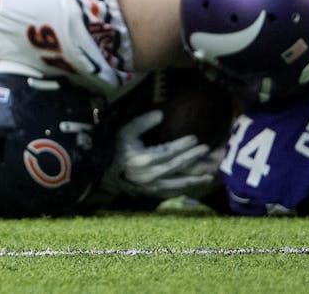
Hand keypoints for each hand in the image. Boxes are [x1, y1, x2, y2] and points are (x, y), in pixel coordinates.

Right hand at [101, 110, 220, 199]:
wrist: (100, 170)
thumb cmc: (113, 148)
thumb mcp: (125, 131)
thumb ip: (143, 122)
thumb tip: (161, 114)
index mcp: (146, 158)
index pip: (170, 151)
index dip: (184, 145)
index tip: (196, 138)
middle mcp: (151, 174)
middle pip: (178, 166)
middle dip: (194, 158)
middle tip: (206, 151)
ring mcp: (151, 186)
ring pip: (178, 183)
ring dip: (194, 179)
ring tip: (208, 176)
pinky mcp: (150, 193)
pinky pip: (170, 192)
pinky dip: (182, 189)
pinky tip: (190, 186)